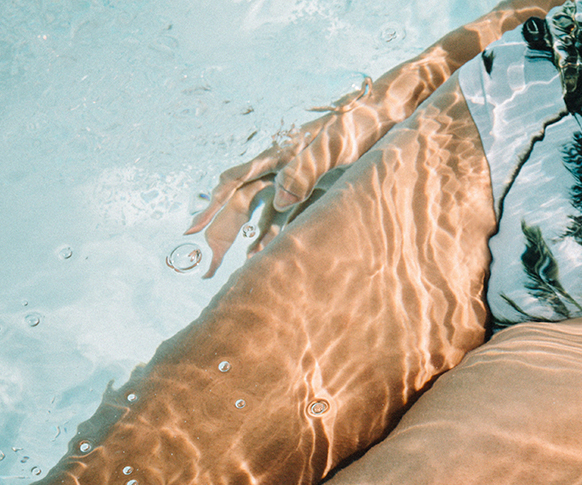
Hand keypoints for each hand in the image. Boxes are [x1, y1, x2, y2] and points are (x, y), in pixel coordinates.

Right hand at [186, 78, 382, 276]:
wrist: (388, 119)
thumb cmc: (359, 128)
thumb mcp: (334, 147)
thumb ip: (306, 170)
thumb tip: (280, 200)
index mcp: (279, 156)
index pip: (236, 181)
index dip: (213, 206)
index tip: (193, 230)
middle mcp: (281, 169)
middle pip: (242, 204)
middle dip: (221, 233)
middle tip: (207, 265)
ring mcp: (296, 182)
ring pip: (261, 214)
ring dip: (247, 240)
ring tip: (230, 268)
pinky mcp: (314, 191)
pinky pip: (287, 219)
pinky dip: (274, 237)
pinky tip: (265, 256)